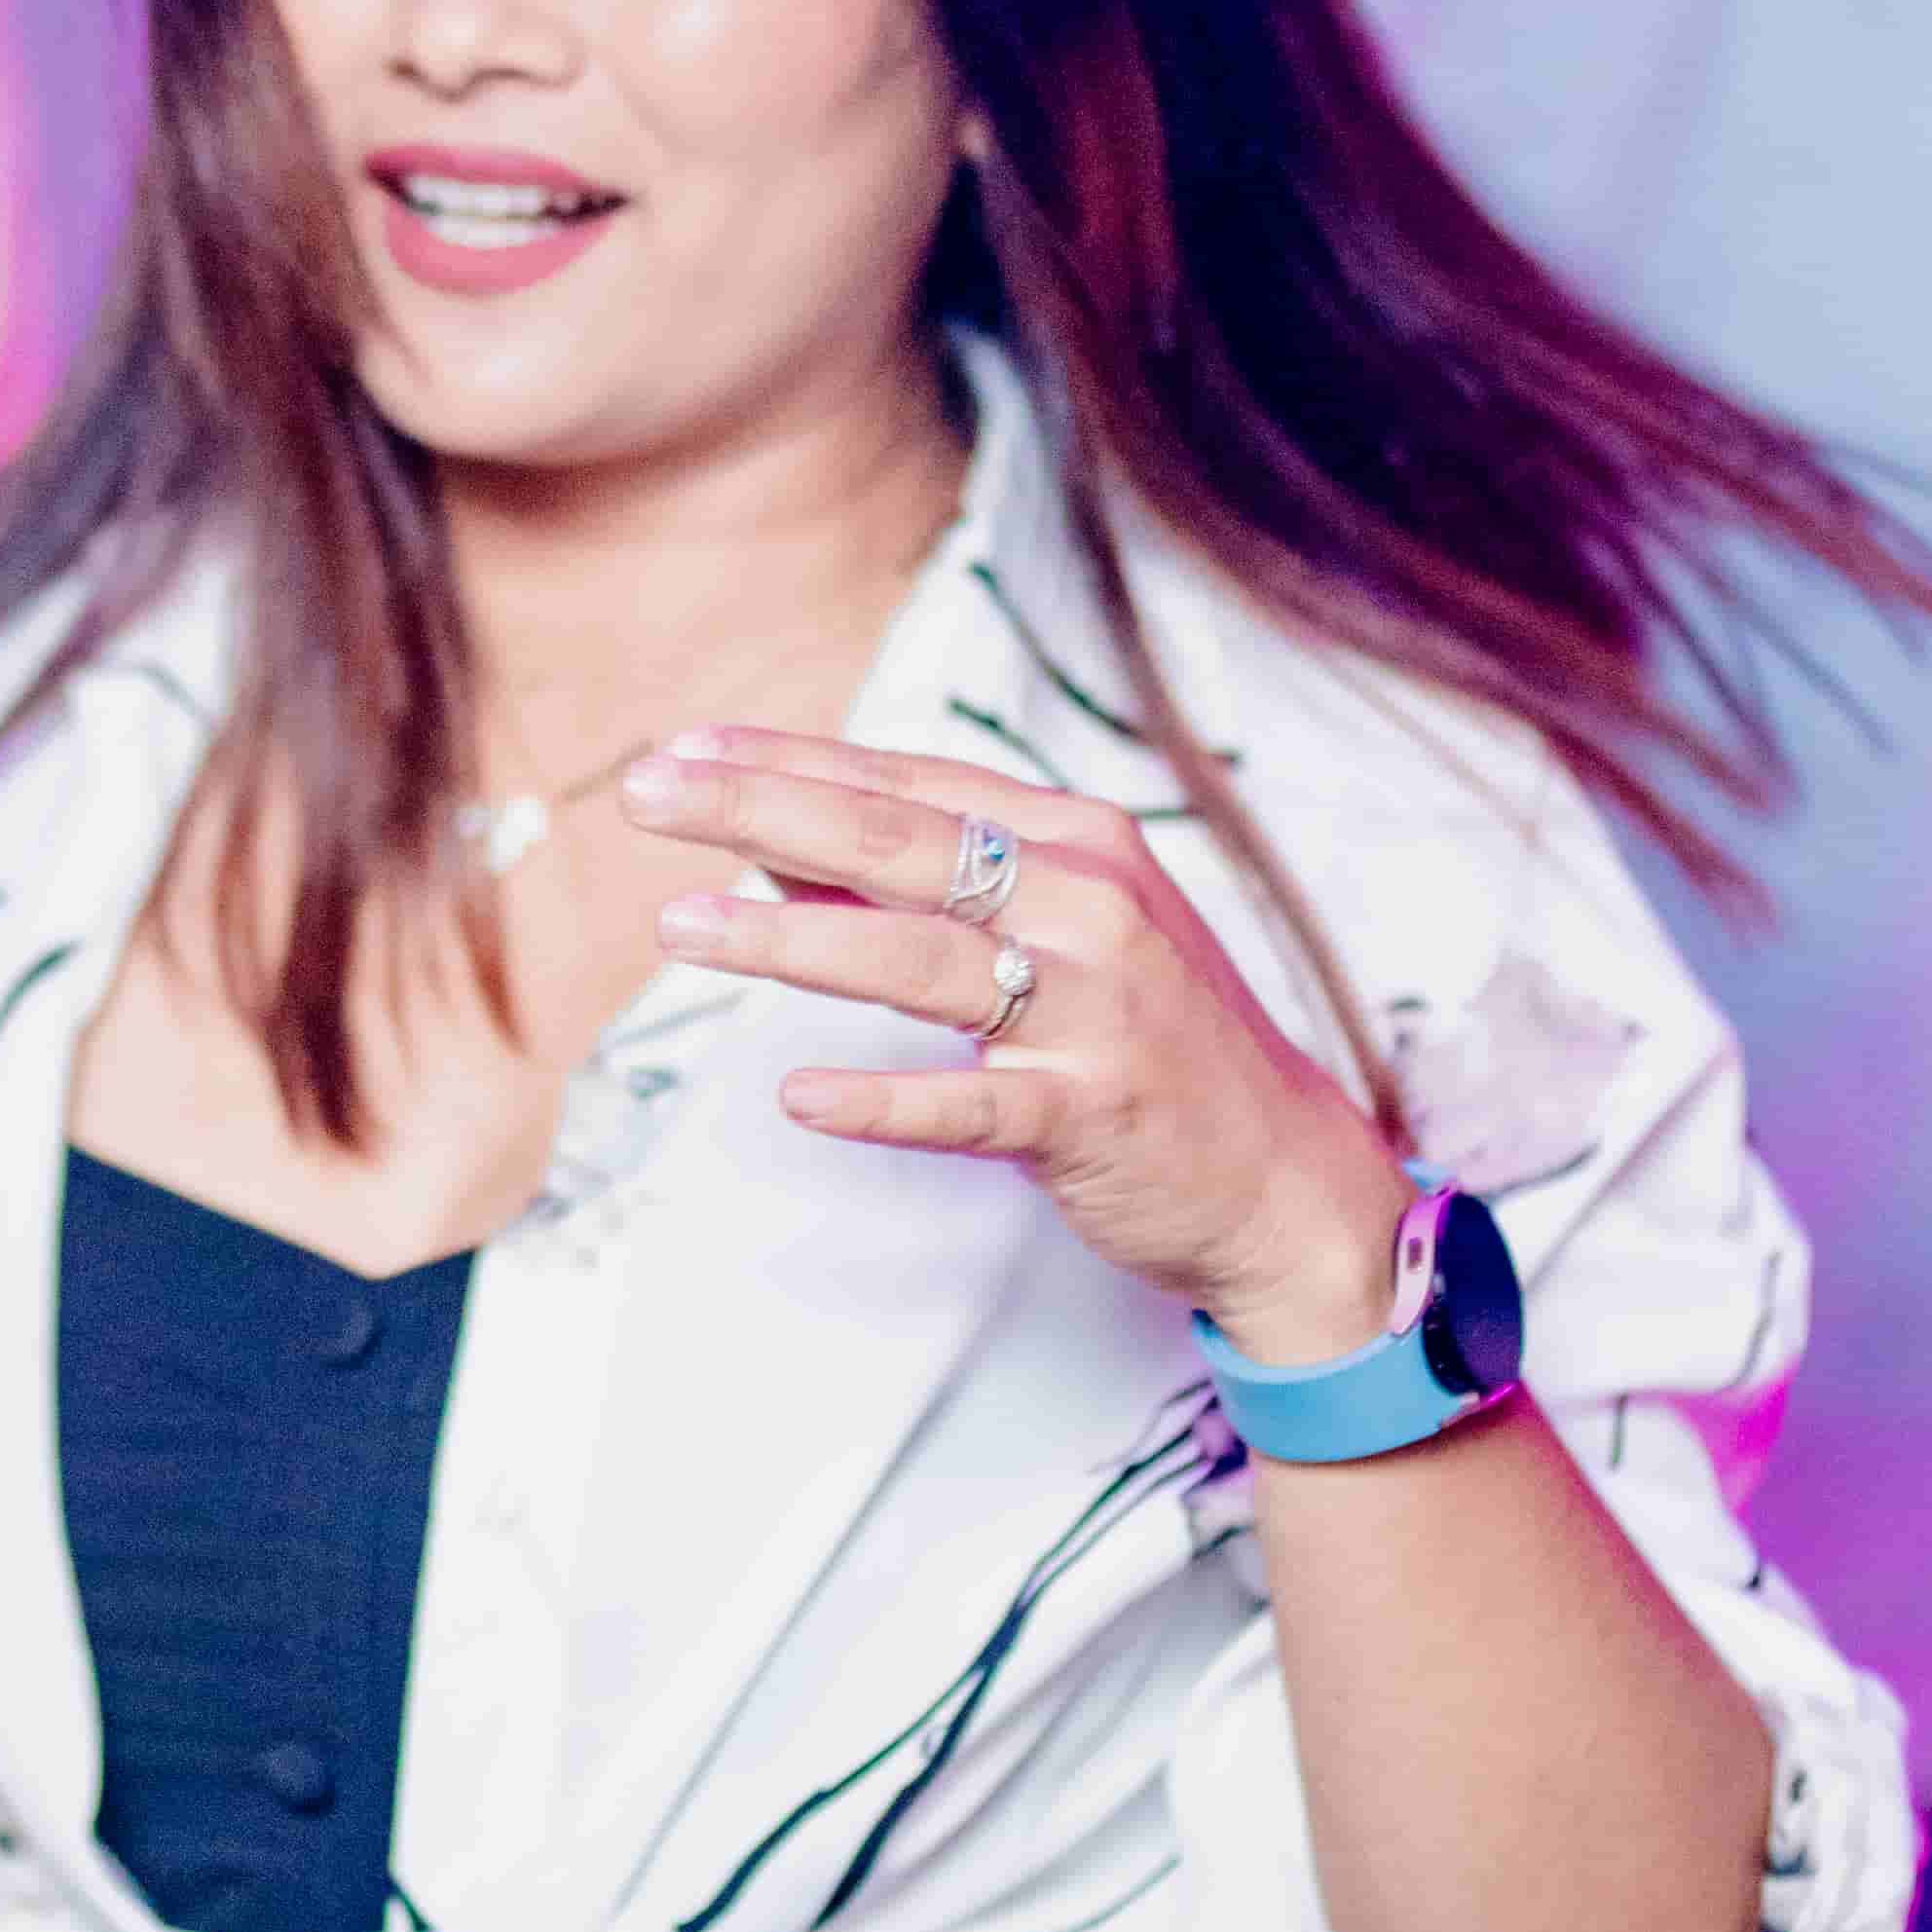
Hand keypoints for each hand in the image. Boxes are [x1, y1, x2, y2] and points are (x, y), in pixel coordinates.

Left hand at [621, 727, 1407, 1360]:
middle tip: (646, 798)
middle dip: (759, 810)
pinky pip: (972, 1101)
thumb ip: (930, 886)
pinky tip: (801, 1094)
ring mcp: (1094, 1005)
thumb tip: (779, 844)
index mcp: (1075, 840)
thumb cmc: (1155, 1041)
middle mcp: (1087, 902)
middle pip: (898, 840)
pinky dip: (885, 1098)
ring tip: (683, 928)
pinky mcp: (1092, 1109)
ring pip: (920, 956)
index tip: (680, 752)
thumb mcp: (1062, 932)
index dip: (787, 762)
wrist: (1285, 1179)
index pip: (906, 779)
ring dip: (790, 937)